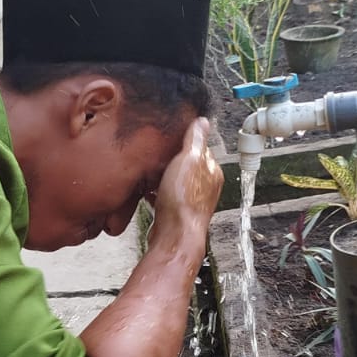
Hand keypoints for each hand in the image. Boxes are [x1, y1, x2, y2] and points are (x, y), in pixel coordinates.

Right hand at [150, 117, 222, 254]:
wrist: (173, 235)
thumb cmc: (183, 200)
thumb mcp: (189, 158)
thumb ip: (195, 139)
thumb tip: (202, 120)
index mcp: (211, 171)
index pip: (200, 147)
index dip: (184, 142)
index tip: (170, 139)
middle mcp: (205, 186)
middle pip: (186, 164)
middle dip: (171, 159)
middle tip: (156, 154)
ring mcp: (190, 201)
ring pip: (175, 181)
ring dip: (162, 176)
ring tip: (149, 172)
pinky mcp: (176, 212)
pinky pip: (165, 196)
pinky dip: (156, 192)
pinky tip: (145, 191)